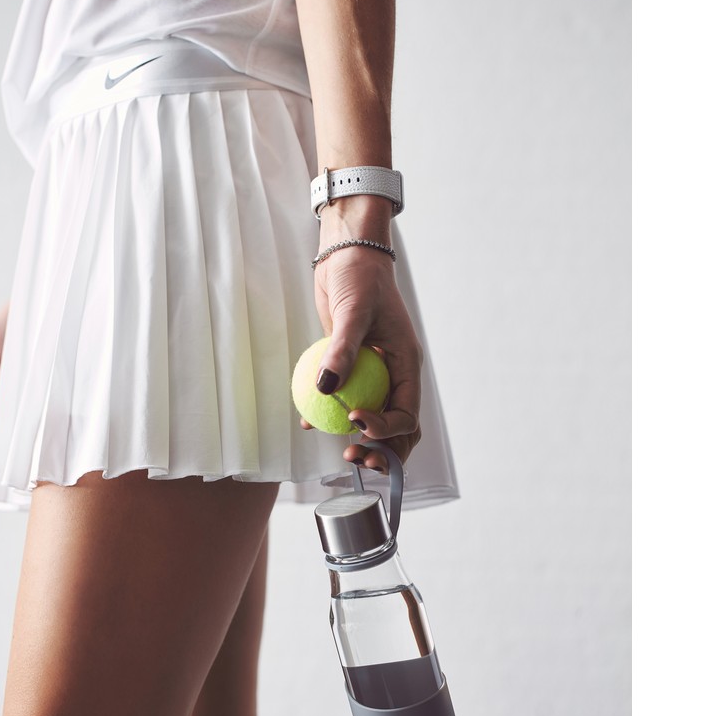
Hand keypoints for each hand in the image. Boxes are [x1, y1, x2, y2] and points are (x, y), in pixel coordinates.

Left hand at [304, 198, 422, 473]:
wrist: (346, 258)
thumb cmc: (360, 278)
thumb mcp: (353, 313)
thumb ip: (341, 351)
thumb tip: (327, 388)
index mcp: (406, 366)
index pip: (406, 413)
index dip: (385, 429)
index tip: (355, 423)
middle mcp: (394, 375)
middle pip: (397, 427)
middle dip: (382, 451)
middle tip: (353, 458)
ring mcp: (373, 374)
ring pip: (373, 418)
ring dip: (359, 440)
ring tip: (340, 451)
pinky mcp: (350, 368)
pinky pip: (346, 399)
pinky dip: (330, 414)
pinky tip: (308, 422)